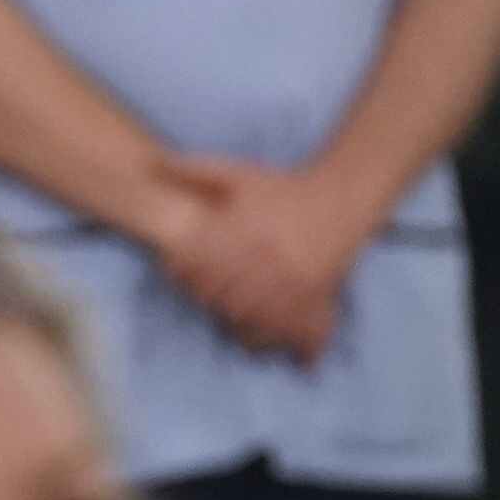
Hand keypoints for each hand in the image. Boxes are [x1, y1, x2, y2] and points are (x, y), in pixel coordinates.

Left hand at [152, 154, 369, 364]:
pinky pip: (288, 328)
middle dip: (207, 298)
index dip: (181, 272)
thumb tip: (155, 163)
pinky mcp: (317, 294)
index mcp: (245, 231)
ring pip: (250, 317)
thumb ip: (197, 170)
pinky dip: (270, 336)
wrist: (344, 192)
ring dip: (235, 321)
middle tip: (206, 293)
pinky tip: (258, 332)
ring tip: (232, 309)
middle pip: (221, 298)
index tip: (178, 272)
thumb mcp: (240, 173)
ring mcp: (294, 279)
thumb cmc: (284, 187)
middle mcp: (268, 258)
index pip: (197, 266)